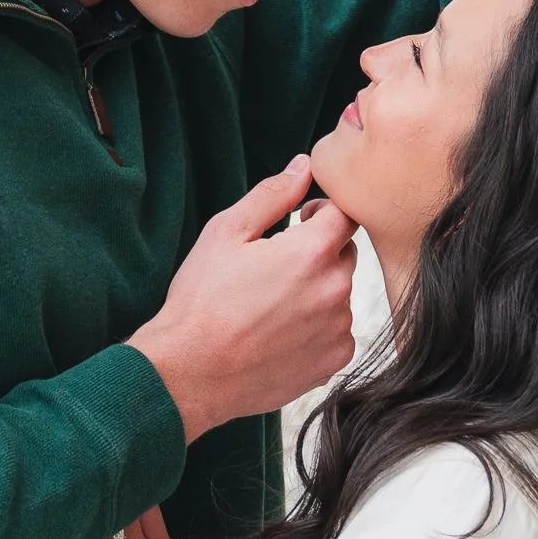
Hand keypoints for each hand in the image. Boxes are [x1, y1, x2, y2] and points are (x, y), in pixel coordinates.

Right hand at [128, 155, 357, 442]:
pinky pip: (337, 331)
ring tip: (271, 307)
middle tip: (275, 269)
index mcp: (312, 251)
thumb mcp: (226, 232)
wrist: (191, 372)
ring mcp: (338, 328)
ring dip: (317, 292)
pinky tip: (279, 333)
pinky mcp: (334, 360)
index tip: (298, 222)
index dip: (321, 212)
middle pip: (345, 253)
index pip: (345, 213)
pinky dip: (317, 328)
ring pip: (339, 294)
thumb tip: (303, 166)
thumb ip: (272, 195)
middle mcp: (336, 289)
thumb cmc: (201, 300)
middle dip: (319, 253)